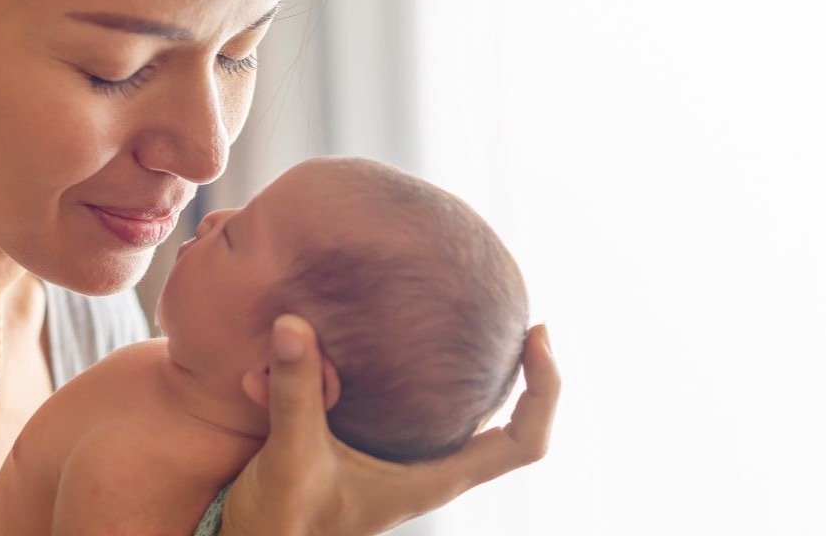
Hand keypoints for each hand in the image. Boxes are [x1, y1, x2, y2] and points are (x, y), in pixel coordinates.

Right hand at [221, 315, 559, 535]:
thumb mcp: (289, 456)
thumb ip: (296, 394)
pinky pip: (395, 394)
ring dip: (447, 362)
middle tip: (513, 315)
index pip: (522, 443)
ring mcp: (402, 455)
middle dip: (514, 366)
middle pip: (506, 420)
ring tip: (444, 311)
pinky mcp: (371, 442)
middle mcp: (429, 465)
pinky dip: (385, 363)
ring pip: (449, 404)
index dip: (545, 391)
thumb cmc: (281, 521)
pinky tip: (359, 336)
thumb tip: (295, 325)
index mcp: (433, 478)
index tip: (537, 335)